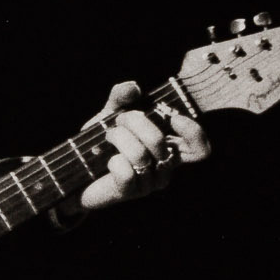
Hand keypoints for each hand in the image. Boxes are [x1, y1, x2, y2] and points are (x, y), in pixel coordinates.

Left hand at [74, 80, 210, 213]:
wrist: (79, 171)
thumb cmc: (102, 143)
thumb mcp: (111, 115)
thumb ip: (121, 98)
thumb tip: (134, 87)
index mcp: (170, 148)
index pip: (200, 150)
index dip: (193, 132)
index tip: (172, 117)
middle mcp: (164, 168)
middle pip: (162, 144)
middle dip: (137, 123)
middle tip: (119, 119)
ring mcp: (149, 183)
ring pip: (140, 155)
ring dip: (119, 138)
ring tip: (108, 136)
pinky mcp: (129, 193)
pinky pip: (126, 173)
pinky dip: (114, 161)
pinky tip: (108, 161)